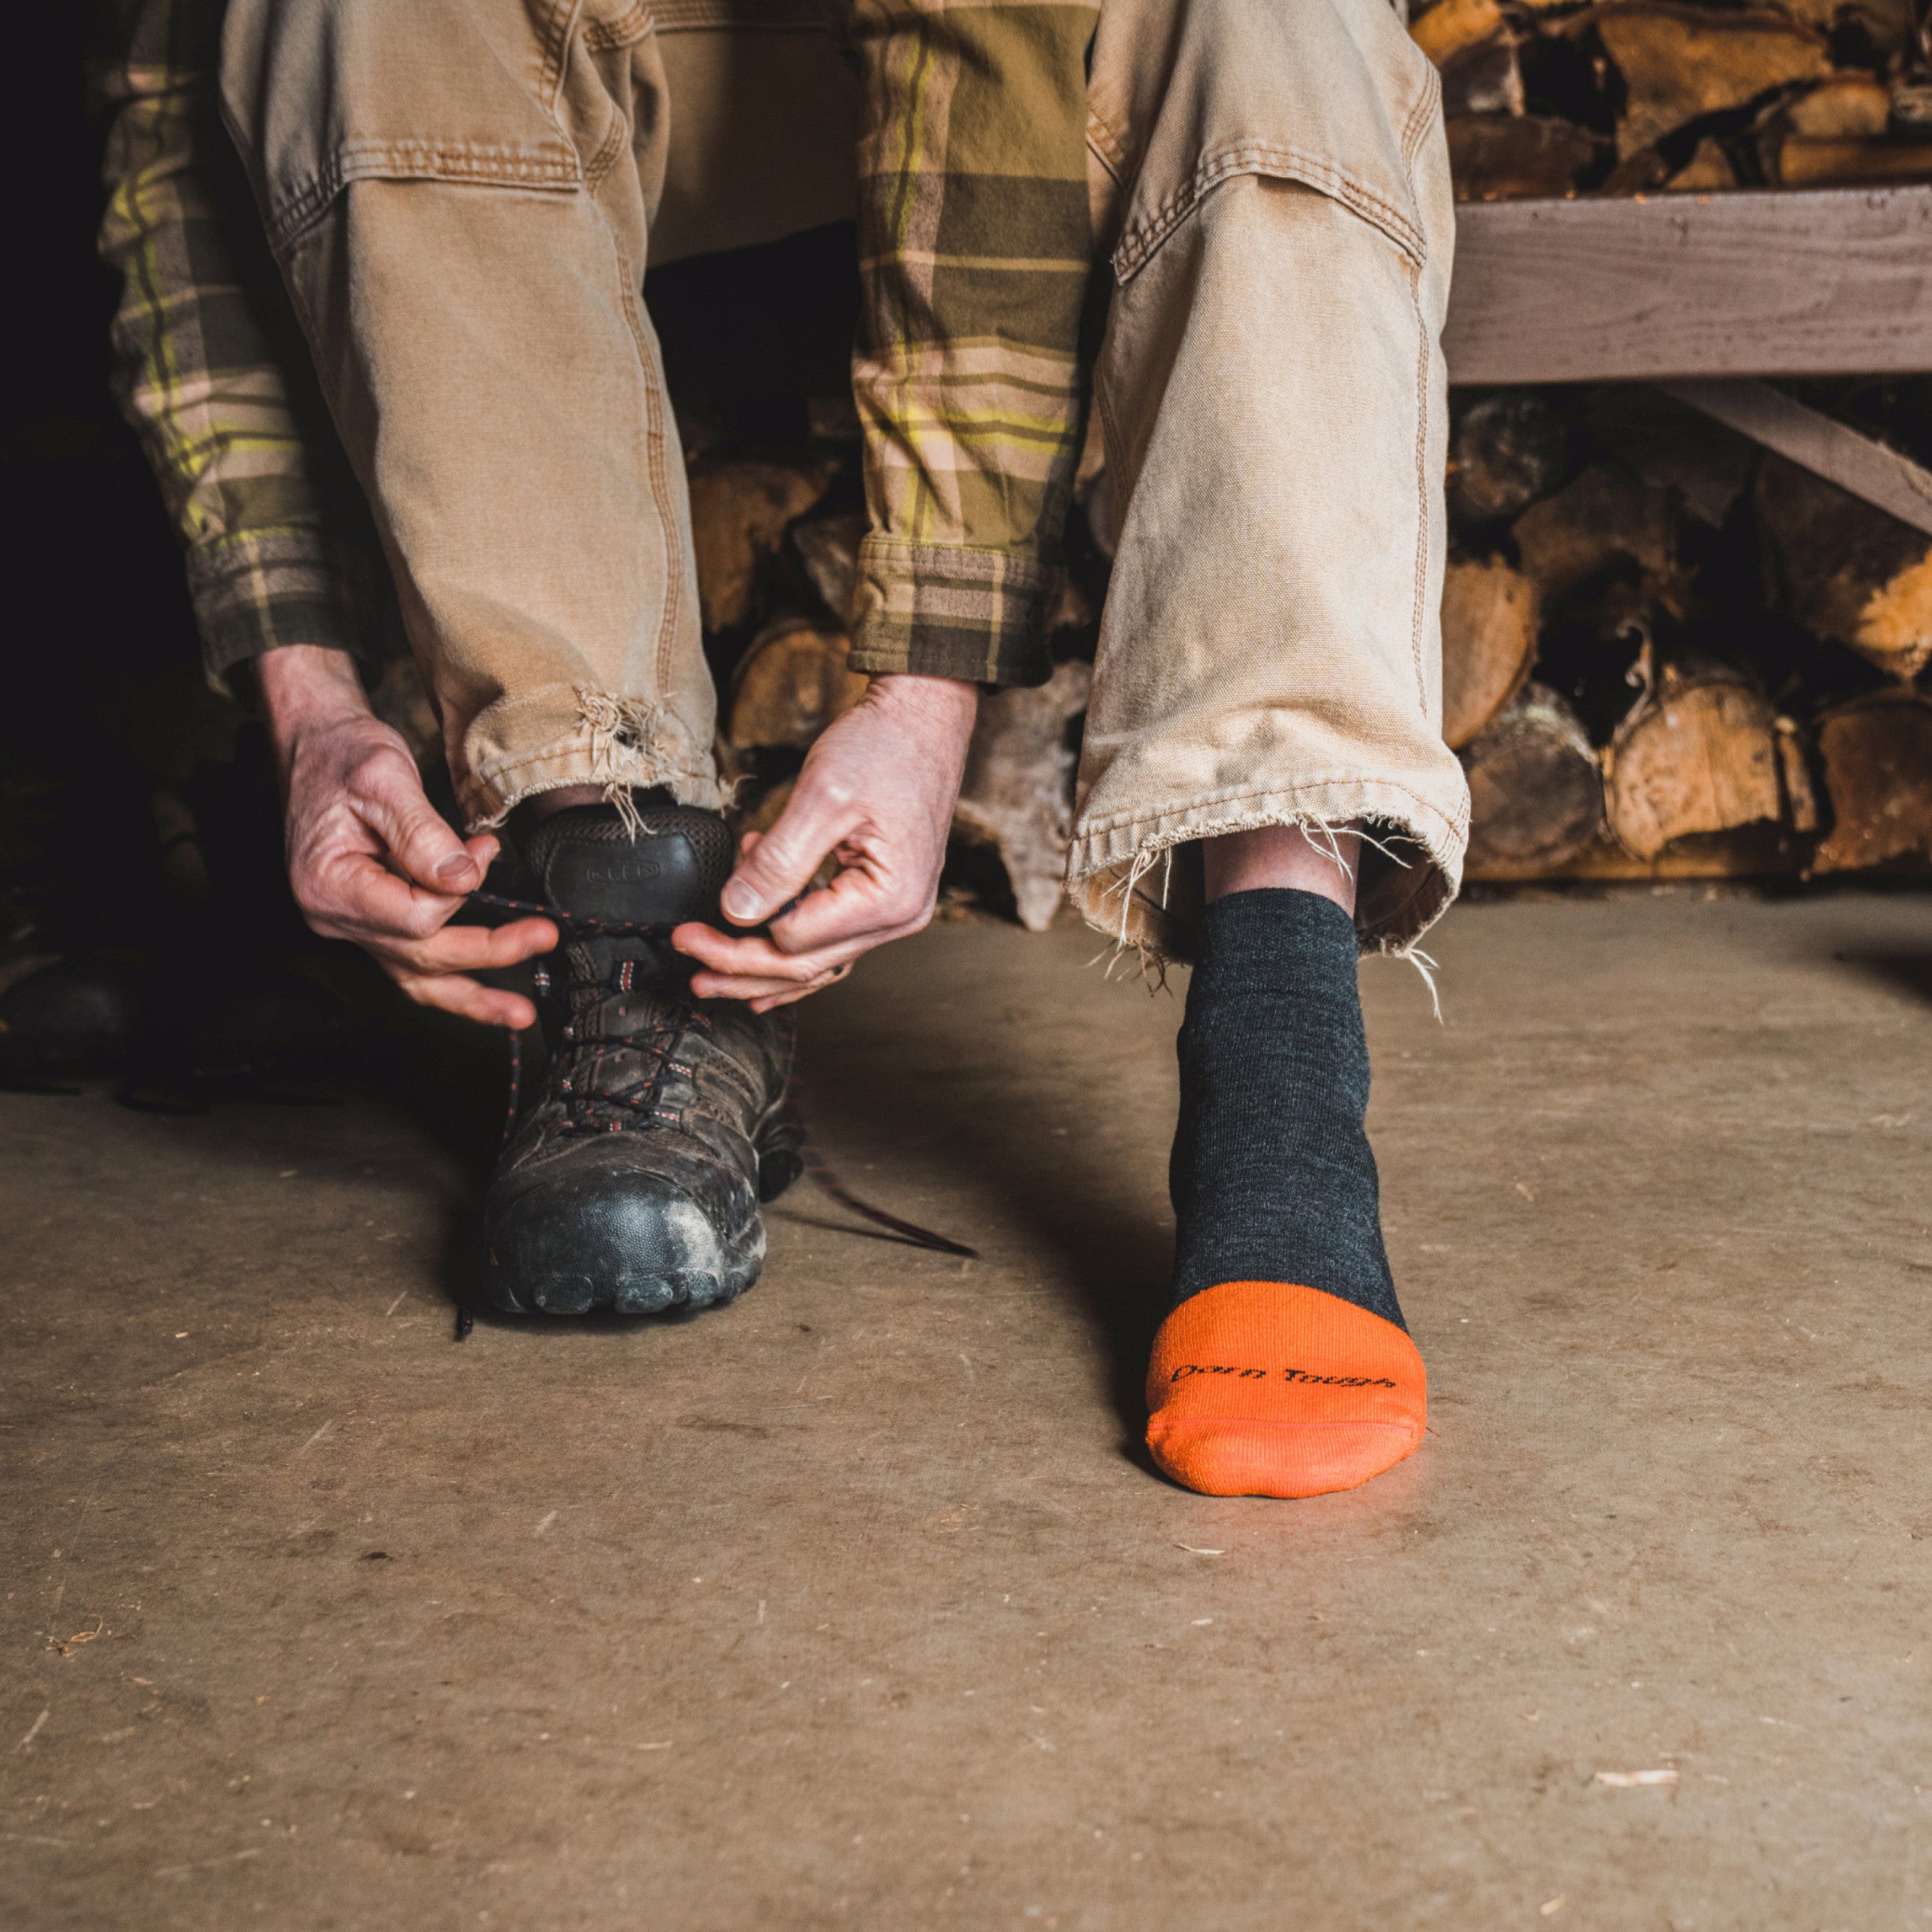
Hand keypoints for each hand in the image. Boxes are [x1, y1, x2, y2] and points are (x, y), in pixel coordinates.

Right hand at [257, 646, 555, 1028]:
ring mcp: (353, 923)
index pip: (414, 917)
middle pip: (423, 954)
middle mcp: (336, 917)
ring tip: (518, 1014)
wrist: (319, 742)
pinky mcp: (373, 918)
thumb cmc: (343, 754)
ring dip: (471, 997)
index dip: (458, 890)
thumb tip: (465, 877)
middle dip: (489, 951)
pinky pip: (411, 962)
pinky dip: (451, 977)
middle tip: (542, 937)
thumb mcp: (383, 779)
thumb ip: (424, 833)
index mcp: (331, 886)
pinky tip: (485, 994)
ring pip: (416, 977)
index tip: (482, 850)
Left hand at [673, 674, 977, 1009]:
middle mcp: (901, 916)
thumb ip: (778, 861)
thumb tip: (736, 912)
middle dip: (740, 966)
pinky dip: (790, 942)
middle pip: (806, 965)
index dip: (738, 939)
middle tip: (688, 955)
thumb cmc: (885, 746)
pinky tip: (757, 944)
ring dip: (762, 967)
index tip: (690, 929)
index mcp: (890, 899)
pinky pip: (832, 937)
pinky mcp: (884, 897)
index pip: (795, 943)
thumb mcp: (822, 797)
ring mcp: (897, 910)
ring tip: (712, 972)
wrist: (923, 717)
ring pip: (818, 961)